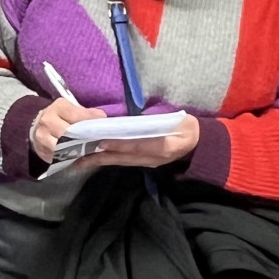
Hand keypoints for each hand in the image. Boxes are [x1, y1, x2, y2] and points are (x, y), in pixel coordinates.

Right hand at [31, 96, 106, 163]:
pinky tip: (77, 157)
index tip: (102, 129)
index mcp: (59, 107)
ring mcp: (42, 136)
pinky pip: (59, 157)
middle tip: (96, 144)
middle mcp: (48, 120)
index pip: (77, 115)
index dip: (91, 123)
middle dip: (84, 139)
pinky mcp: (42, 150)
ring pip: (63, 147)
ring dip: (77, 151)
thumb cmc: (61, 118)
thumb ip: (88, 114)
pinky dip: (69, 158)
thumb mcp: (73, 110)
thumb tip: (102, 118)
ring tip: (87, 151)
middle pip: (70, 133)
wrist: (38, 127)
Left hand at [74, 113, 201, 171]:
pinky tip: (93, 159)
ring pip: (120, 162)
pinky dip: (107, 160)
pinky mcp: (144, 163)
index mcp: (165, 146)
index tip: (102, 142)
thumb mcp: (183, 122)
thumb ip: (162, 120)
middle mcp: (153, 158)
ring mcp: (148, 162)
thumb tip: (140, 116)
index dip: (119, 144)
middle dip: (101, 156)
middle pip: (124, 157)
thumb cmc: (188, 128)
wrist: (199, 144)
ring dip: (100, 161)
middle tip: (79, 155)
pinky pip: (123, 162)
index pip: (138, 146)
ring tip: (79, 160)